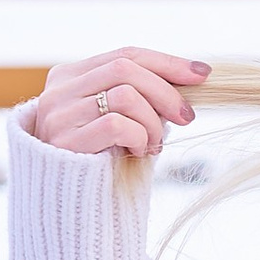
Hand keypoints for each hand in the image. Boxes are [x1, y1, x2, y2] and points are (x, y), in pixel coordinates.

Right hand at [28, 47, 209, 157]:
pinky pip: (116, 125)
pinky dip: (138, 137)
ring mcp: (58, 115)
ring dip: (152, 122)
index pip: (125, 55)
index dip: (167, 62)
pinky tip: (138, 152)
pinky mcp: (64, 141)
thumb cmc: (101, 159)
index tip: (201, 74)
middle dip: (166, 92)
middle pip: (125, 69)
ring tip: (153, 144)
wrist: (70, 205)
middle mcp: (59, 91)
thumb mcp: (118, 119)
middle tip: (186, 117)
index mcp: (70, 76)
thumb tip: (190, 77)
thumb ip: (139, 96)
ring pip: (125, 95)